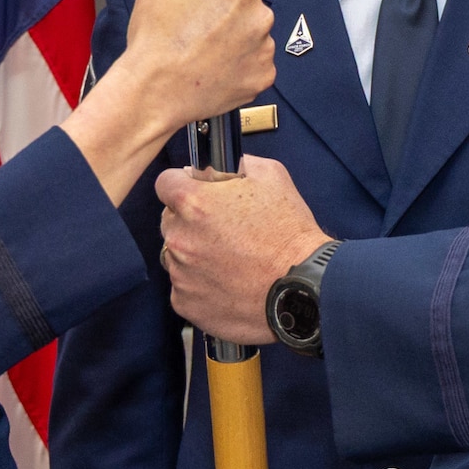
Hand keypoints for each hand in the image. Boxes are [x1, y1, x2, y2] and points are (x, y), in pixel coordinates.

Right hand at [63, 0, 273, 203]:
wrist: (153, 92)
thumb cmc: (153, 39)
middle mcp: (260, 15)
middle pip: (250, 0)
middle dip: (230, 7)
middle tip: (200, 21)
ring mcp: (264, 48)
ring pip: (254, 32)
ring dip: (237, 36)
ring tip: (204, 48)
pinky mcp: (263, 77)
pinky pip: (257, 62)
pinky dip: (241, 64)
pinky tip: (214, 68)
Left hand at [156, 154, 329, 344]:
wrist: (302, 288)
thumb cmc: (289, 234)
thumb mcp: (272, 176)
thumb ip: (236, 164)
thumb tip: (216, 168)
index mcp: (193, 203)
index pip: (165, 183)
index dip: (184, 185)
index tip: (197, 193)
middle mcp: (179, 238)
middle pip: (170, 221)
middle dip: (190, 222)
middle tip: (224, 231)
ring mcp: (180, 274)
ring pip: (177, 256)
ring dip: (195, 255)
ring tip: (230, 261)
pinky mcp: (186, 303)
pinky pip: (185, 288)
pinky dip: (201, 285)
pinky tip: (228, 283)